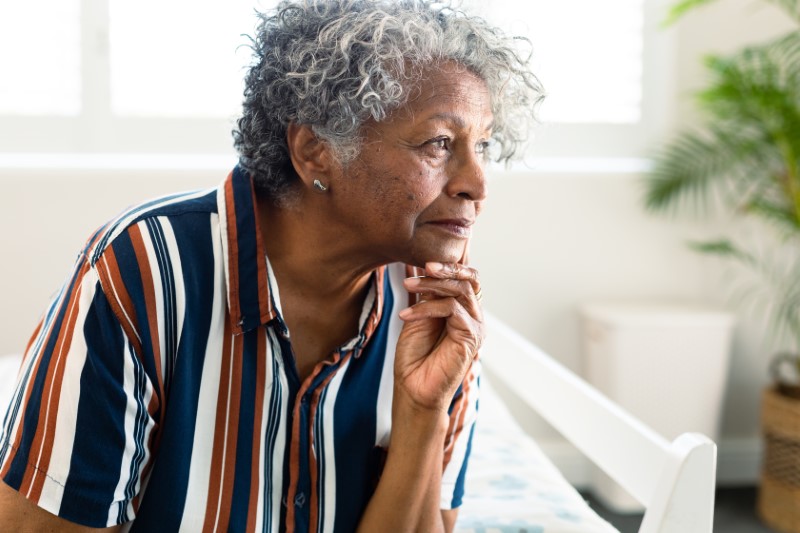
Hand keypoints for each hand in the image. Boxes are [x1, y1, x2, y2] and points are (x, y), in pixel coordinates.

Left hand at [395, 262, 483, 412]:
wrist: (412, 389)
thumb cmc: (414, 355)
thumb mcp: (419, 316)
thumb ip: (429, 294)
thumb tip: (429, 267)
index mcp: (463, 309)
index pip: (467, 277)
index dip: (451, 264)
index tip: (424, 259)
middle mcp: (473, 316)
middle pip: (470, 279)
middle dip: (447, 268)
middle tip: (423, 265)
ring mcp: (475, 326)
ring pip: (461, 290)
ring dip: (432, 284)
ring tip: (407, 285)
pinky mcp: (471, 337)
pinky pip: (453, 310)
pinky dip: (427, 307)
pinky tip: (407, 316)